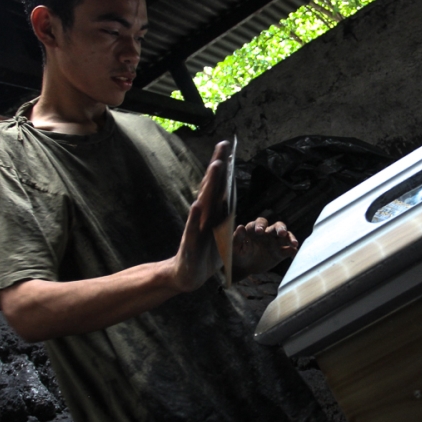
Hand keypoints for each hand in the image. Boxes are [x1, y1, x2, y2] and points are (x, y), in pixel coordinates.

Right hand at [167, 141, 231, 291]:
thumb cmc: (205, 254)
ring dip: (210, 184)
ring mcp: (196, 227)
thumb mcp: (223, 236)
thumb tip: (234, 204)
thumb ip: (227, 219)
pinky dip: (196, 218)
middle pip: (212, 187)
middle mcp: (204, 216)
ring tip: (216, 166)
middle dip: (218, 166)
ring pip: (205, 202)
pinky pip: (194, 229)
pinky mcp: (190, 243)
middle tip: (223, 145)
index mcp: (213, 213)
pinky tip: (198, 205)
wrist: (188, 276)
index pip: (219, 186)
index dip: (224, 167)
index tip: (228, 147)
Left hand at [232, 217, 298, 279]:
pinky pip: (289, 250)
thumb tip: (240, 227)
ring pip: (286, 236)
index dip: (260, 225)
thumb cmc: (237, 255)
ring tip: (294, 244)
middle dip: (280, 228)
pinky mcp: (280, 253)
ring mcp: (275, 242)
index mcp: (255, 229)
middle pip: (277, 226)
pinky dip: (293, 251)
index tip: (259, 231)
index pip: (260, 223)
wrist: (243, 267)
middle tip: (281, 233)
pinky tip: (295, 254)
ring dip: (290, 238)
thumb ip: (237, 238)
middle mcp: (267, 233)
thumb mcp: (234, 248)